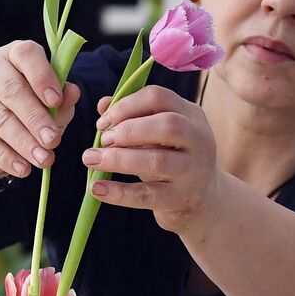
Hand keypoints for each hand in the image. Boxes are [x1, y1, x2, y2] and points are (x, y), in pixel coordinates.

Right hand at [0, 40, 81, 179]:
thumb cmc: (28, 107)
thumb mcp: (49, 103)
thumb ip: (62, 99)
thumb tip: (73, 92)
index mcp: (14, 54)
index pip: (26, 55)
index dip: (42, 78)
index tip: (56, 101)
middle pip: (12, 91)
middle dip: (35, 119)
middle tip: (53, 142)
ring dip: (23, 143)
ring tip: (43, 160)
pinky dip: (6, 157)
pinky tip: (23, 169)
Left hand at [83, 86, 223, 234]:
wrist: (203, 198)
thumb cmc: (174, 157)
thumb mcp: (159, 133)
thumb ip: (132, 115)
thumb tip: (103, 104)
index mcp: (191, 114)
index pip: (159, 97)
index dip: (126, 106)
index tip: (103, 121)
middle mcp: (198, 139)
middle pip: (167, 125)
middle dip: (128, 130)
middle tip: (103, 140)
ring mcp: (192, 171)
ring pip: (157, 161)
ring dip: (119, 159)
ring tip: (91, 159)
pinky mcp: (181, 198)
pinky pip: (147, 194)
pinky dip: (119, 192)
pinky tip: (96, 188)